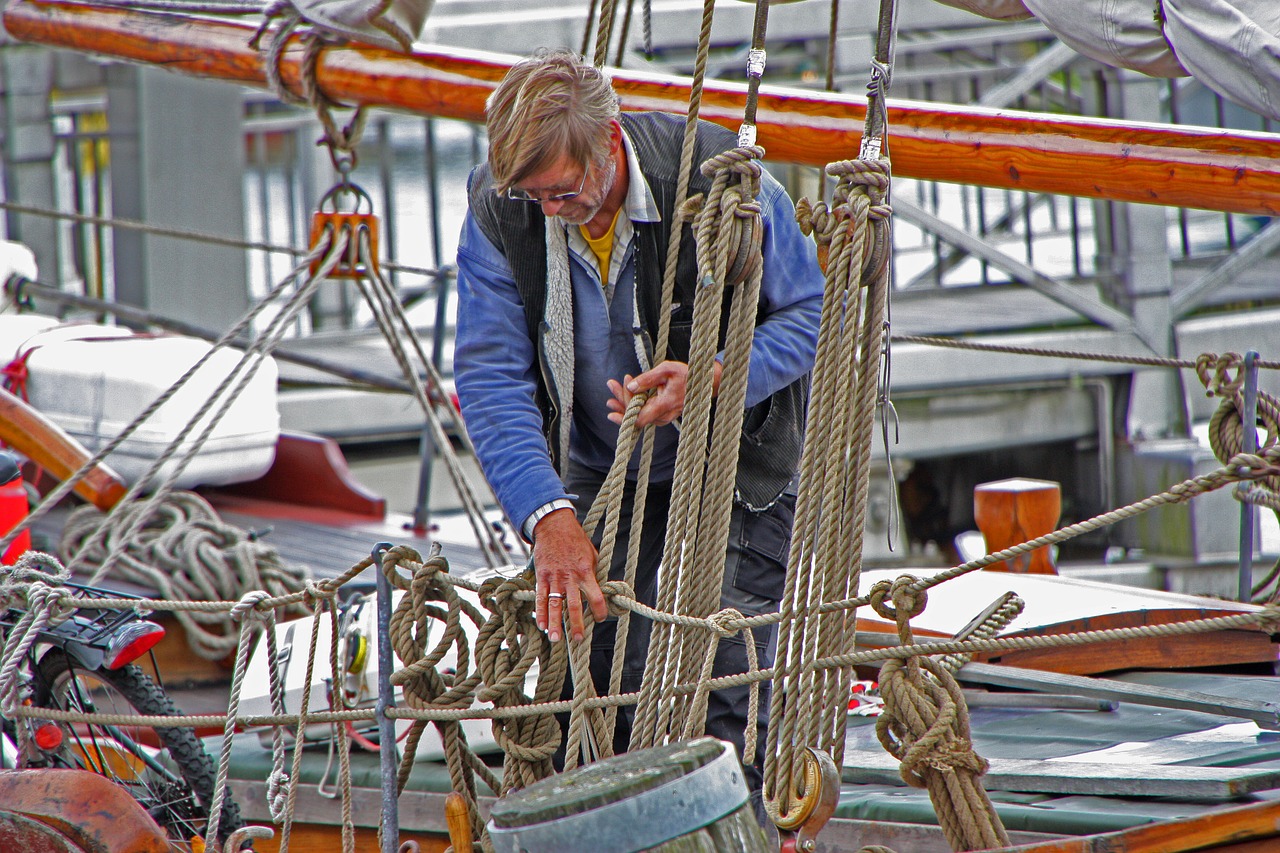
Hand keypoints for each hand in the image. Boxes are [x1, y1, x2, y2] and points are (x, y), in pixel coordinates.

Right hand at [532, 508, 607, 641]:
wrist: (554, 526)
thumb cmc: (576, 541)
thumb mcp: (591, 555)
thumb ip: (594, 574)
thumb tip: (599, 591)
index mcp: (586, 571)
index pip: (596, 596)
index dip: (600, 610)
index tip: (600, 618)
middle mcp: (570, 577)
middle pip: (574, 605)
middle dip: (576, 624)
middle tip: (578, 639)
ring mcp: (554, 577)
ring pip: (555, 604)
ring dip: (555, 623)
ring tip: (555, 639)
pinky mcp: (541, 576)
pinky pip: (540, 597)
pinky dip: (540, 611)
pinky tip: (541, 624)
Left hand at [606, 361, 721, 428]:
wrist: (705, 383)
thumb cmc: (687, 375)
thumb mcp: (667, 370)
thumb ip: (648, 378)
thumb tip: (631, 386)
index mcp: (664, 405)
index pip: (639, 418)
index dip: (624, 409)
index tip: (620, 385)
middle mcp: (663, 416)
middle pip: (635, 416)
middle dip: (620, 401)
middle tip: (611, 385)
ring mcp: (663, 418)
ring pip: (639, 415)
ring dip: (625, 403)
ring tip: (613, 390)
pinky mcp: (663, 415)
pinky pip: (645, 413)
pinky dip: (634, 404)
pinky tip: (626, 395)